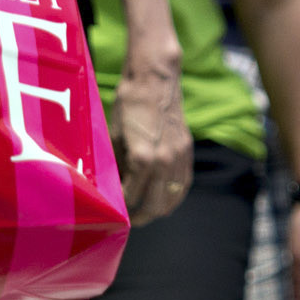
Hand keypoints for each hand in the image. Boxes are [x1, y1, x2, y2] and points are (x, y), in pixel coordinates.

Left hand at [113, 64, 191, 224]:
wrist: (156, 78)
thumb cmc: (129, 103)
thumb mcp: (114, 135)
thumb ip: (116, 164)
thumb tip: (112, 185)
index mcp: (143, 158)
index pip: (131, 196)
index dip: (121, 207)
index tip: (113, 212)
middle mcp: (165, 162)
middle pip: (154, 205)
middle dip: (141, 216)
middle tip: (130, 220)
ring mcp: (179, 157)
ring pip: (172, 198)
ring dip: (159, 209)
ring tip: (146, 213)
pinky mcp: (187, 150)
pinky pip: (183, 183)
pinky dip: (174, 195)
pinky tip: (165, 199)